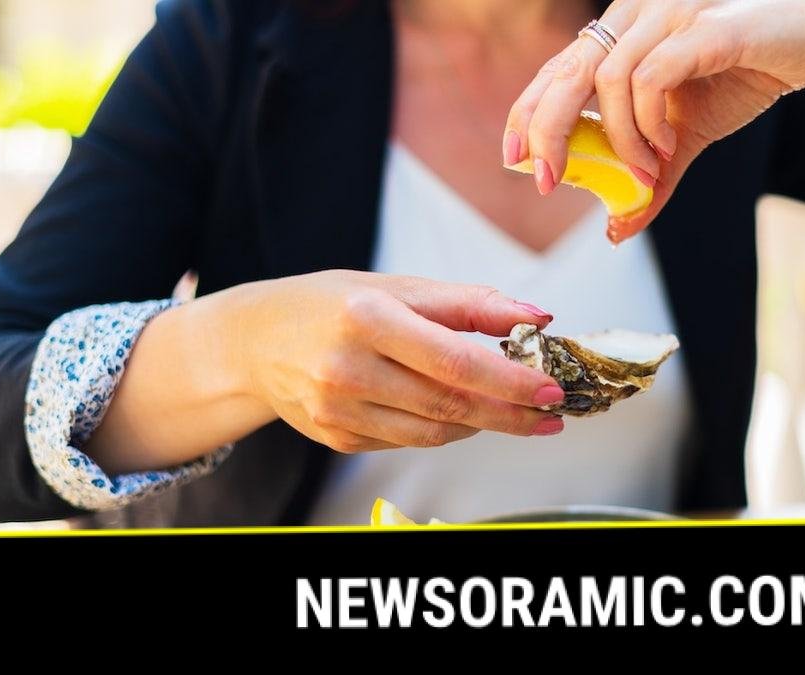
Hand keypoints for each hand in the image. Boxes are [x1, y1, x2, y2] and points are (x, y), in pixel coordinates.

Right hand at [236, 270, 565, 452]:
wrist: (255, 341)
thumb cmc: (331, 305)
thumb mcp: (397, 287)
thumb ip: (469, 303)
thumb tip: (536, 316)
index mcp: (366, 318)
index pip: (454, 360)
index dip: (508, 381)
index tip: (549, 389)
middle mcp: (347, 368)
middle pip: (448, 404)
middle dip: (509, 414)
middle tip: (549, 415)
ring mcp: (337, 410)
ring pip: (432, 433)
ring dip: (480, 425)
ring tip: (511, 413)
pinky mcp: (335, 437)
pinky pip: (406, 441)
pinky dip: (440, 430)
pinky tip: (456, 414)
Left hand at [505, 0, 804, 240]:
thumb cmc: (746, 74)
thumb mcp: (686, 136)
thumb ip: (651, 178)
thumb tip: (617, 229)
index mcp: (622, 32)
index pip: (557, 69)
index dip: (526, 111)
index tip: (514, 158)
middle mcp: (637, 13)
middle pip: (567, 72)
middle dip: (547, 132)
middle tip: (550, 181)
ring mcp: (670, 12)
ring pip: (610, 80)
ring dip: (620, 141)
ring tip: (648, 171)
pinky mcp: (706, 25)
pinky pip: (653, 75)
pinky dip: (650, 122)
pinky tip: (668, 147)